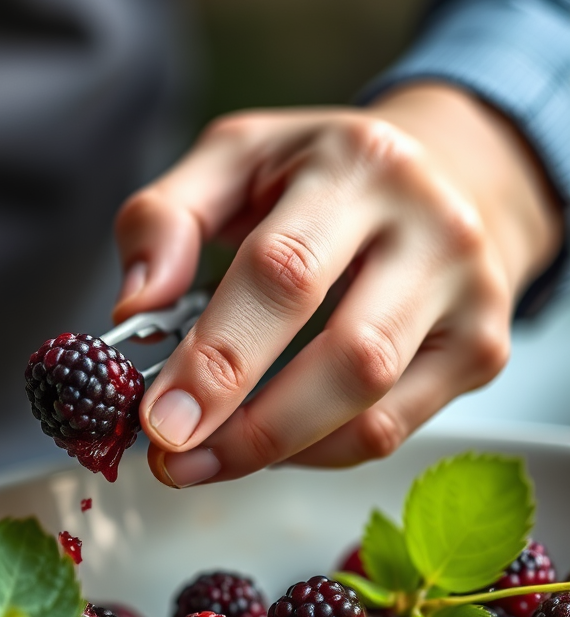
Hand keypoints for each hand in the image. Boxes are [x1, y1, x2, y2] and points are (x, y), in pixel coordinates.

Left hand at [112, 83, 563, 486]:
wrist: (440, 171)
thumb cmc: (316, 172)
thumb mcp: (230, 158)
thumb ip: (165, 218)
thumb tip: (135, 306)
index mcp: (358, 166)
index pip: (284, 272)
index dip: (218, 356)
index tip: (161, 417)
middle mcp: (433, 228)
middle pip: (349, 355)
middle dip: (251, 426)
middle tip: (176, 458)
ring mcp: (470, 295)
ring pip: (374, 409)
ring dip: (276, 451)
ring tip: (205, 458)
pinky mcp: (481, 349)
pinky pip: (390, 431)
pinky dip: (315, 452)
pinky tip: (267, 442)